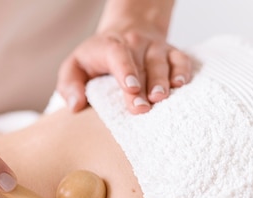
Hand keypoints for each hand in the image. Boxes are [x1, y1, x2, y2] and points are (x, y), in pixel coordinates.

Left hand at [56, 26, 192, 113]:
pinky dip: (183, 71)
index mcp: (109, 46)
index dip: (125, 70)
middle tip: (141, 108)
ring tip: (161, 98)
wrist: (125, 33)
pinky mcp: (171, 53)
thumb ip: (69, 85)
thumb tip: (75, 106)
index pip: (118, 54)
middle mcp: (134, 43)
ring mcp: (155, 47)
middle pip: (141, 64)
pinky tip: (181, 84)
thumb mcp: (74, 67)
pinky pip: (181, 59)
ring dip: (163, 81)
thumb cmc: (95, 59)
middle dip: (143, 87)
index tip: (129, 88)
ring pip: (161, 62)